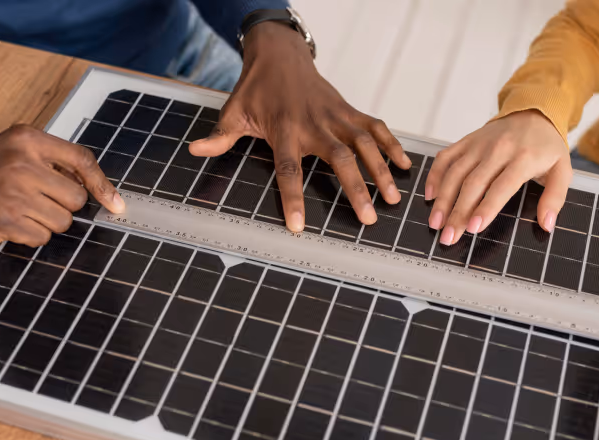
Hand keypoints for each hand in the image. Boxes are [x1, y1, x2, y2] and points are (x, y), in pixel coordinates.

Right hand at [0, 125, 124, 245]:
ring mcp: (12, 193)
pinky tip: (12, 221)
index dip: (103, 186)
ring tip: (23, 209)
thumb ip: (53, 159)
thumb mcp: (16, 145)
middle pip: (75, 200)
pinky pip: (41, 237)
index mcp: (28, 139)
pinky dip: (32, 234)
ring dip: (48, 222)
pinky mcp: (3, 220)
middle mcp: (21, 163)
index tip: (116, 205)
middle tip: (40, 200)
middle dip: (64, 206)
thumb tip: (96, 192)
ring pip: (62, 222)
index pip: (81, 160)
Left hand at [189, 21, 410, 232]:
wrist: (279, 55)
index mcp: (284, 130)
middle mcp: (314, 124)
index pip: (288, 170)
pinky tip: (404, 166)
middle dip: (354, 189)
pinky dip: (391, 144)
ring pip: (364, 144)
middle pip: (339, 159)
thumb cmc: (256, 88)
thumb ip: (219, 137)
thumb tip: (194, 150)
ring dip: (380, 171)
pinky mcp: (349, 109)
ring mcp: (336, 115)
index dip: (292, 198)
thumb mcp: (233, 112)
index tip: (298, 226)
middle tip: (367, 218)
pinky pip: (375, 127)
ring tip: (391, 199)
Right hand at [425, 110, 570, 245]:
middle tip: (449, 237)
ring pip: (455, 173)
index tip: (473, 228)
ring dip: (443, 200)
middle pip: (473, 184)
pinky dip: (435, 176)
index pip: (501, 186)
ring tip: (435, 223)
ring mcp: (479, 144)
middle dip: (458, 213)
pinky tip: (430, 195)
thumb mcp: (563, 170)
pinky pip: (445, 157)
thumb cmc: (546, 147)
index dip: (486, 208)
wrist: (535, 112)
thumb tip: (547, 225)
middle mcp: (498, 149)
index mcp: (524, 158)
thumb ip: (555, 199)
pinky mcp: (466, 141)